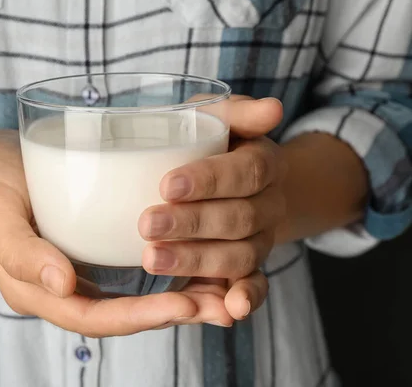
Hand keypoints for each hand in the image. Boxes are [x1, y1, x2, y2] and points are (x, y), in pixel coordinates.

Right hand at [0, 131, 233, 336]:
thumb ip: (23, 252)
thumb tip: (62, 286)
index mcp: (36, 291)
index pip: (92, 317)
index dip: (138, 317)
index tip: (184, 305)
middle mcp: (61, 291)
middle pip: (121, 316)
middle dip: (171, 315)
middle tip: (222, 307)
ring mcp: (77, 275)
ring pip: (132, 299)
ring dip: (178, 301)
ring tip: (226, 294)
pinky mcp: (90, 253)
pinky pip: (130, 276)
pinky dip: (166, 276)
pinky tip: (200, 267)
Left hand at [139, 96, 286, 320]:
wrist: (233, 181)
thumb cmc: (212, 144)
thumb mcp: (217, 118)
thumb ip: (237, 112)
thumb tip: (271, 108)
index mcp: (264, 164)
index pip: (246, 172)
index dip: (210, 180)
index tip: (167, 184)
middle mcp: (268, 205)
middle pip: (239, 218)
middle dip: (191, 223)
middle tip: (147, 224)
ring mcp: (261, 240)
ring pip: (239, 256)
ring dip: (197, 261)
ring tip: (152, 259)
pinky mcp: (249, 269)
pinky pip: (256, 286)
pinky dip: (246, 299)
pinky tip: (228, 310)